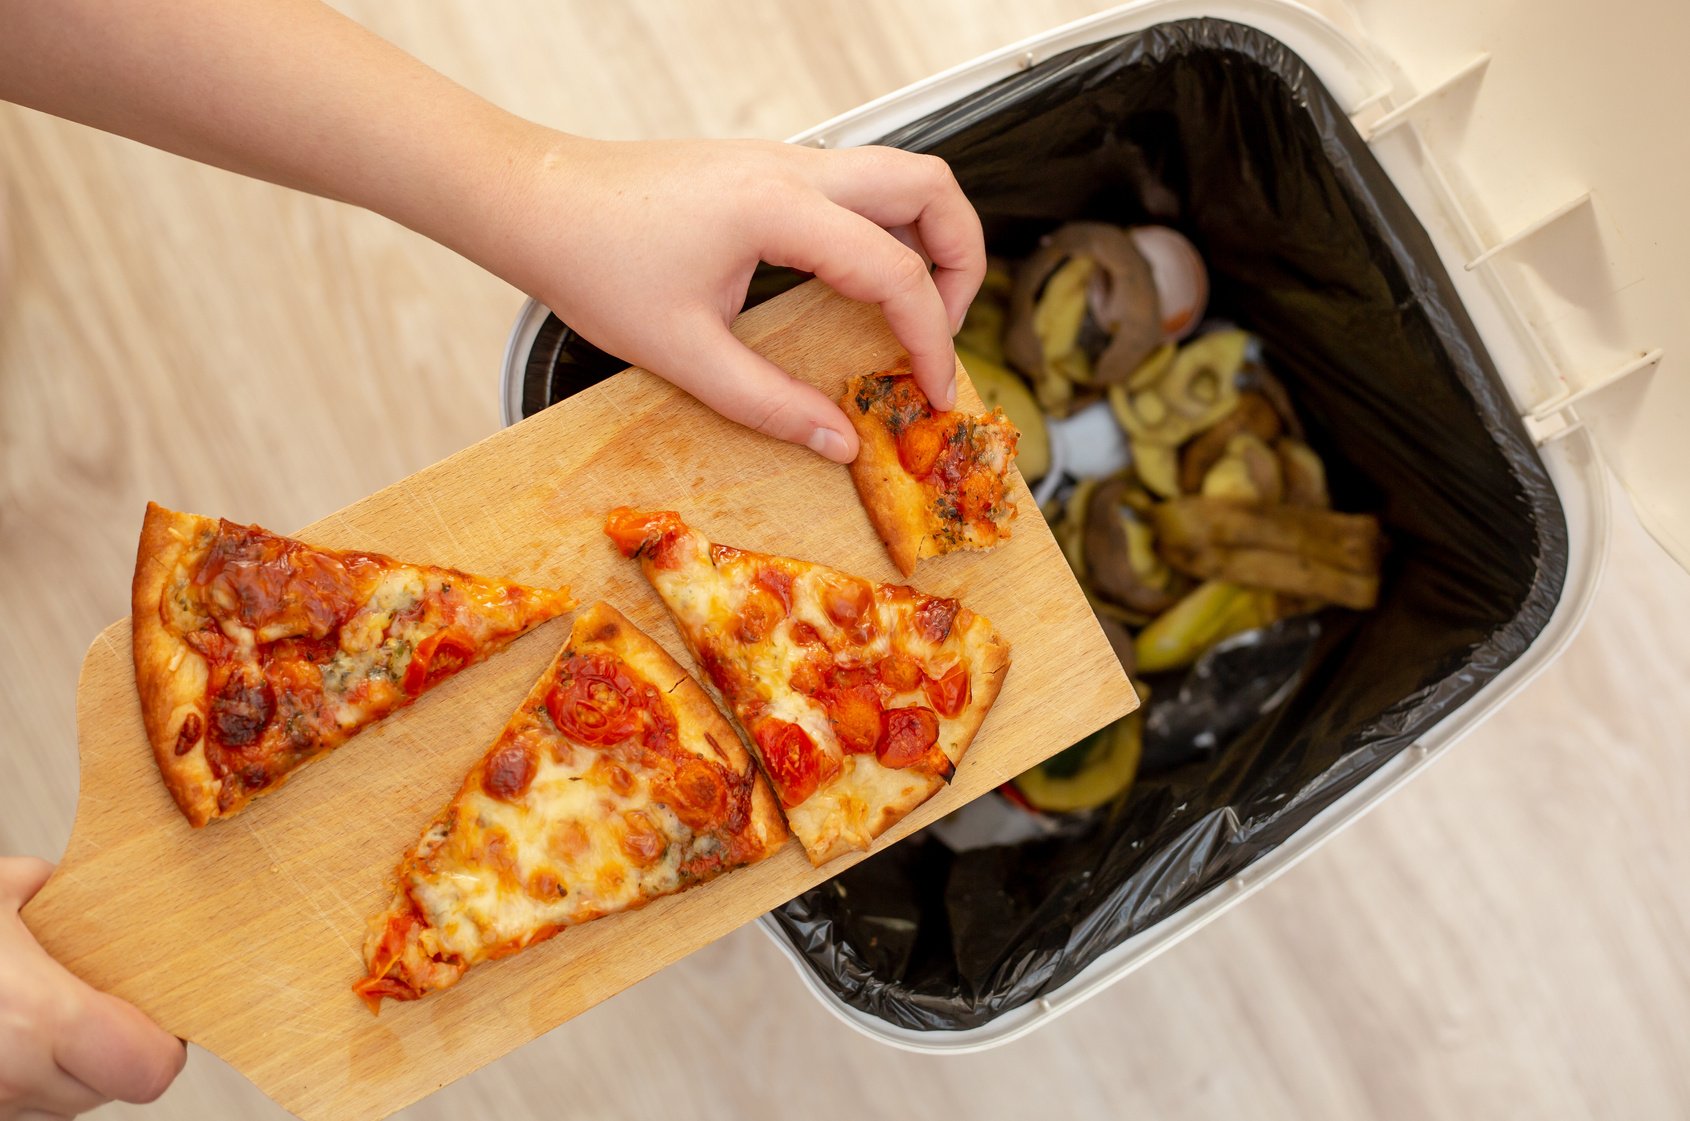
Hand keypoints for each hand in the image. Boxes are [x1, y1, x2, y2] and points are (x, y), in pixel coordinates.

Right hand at [0, 858, 184, 1119]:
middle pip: (110, 1088)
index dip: (165, 1047)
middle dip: (115, 1052)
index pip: (149, 1069)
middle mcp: (15, 1075)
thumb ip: (45, 883)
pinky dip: (27, 1080)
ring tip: (45, 1021)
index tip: (163, 1017)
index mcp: (39, 1015)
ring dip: (67, 1072)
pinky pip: (21, 1109)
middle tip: (103, 1009)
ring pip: (63, 1105)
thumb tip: (71, 881)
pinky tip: (12, 1037)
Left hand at [481, 135, 985, 462]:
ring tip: (916, 311)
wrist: (534, 200)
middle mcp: (794, 168)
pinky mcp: (767, 167)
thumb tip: (840, 444)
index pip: (895, 270)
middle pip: (930, 185)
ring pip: (899, 173)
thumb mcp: (682, 354)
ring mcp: (783, 158)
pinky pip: (858, 185)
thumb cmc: (593, 265)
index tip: (935, 394)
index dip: (931, 339)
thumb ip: (770, 404)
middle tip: (945, 332)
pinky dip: (886, 229)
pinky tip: (859, 288)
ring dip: (929, 236)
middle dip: (963, 258)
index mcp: (779, 208)